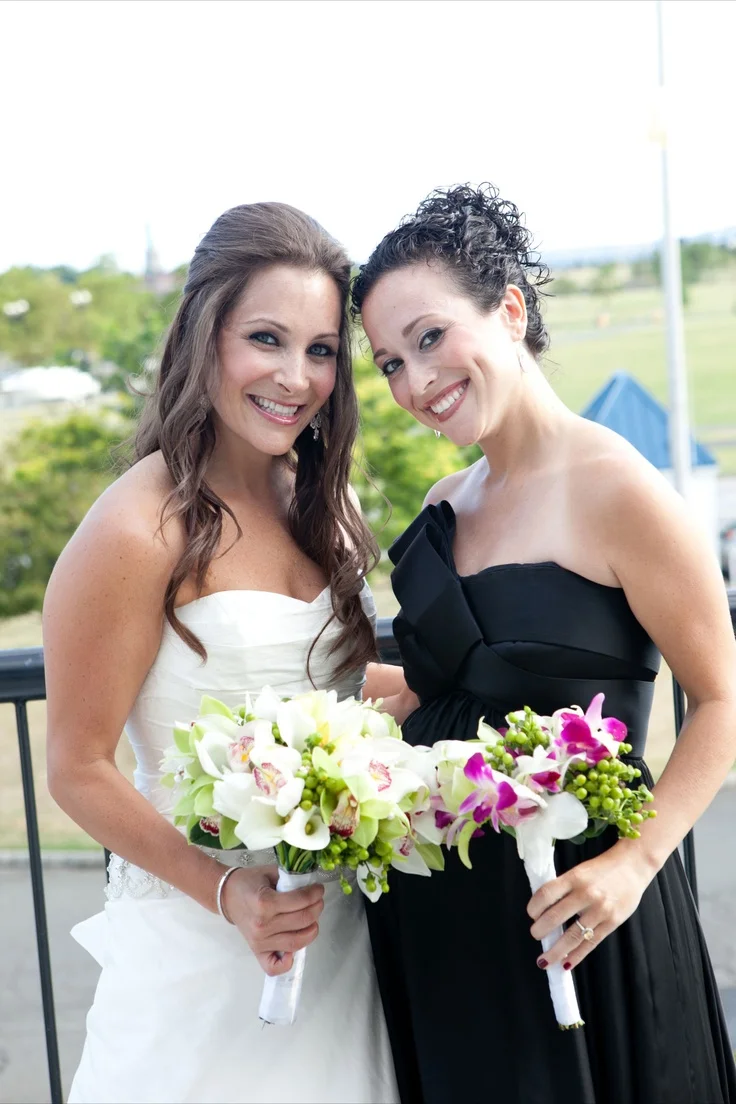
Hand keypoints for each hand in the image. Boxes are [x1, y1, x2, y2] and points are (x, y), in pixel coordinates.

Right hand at [221, 865, 324, 976]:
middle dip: (317, 908)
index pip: (300, 901)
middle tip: (318, 901)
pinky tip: (294, 950)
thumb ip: (290, 879)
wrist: (227, 896)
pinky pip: (275, 967)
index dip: (315, 894)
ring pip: (296, 942)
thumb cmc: (249, 882)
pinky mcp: (257, 952)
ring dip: (311, 931)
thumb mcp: (270, 873)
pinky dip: (288, 962)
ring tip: (313, 920)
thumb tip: (312, 886)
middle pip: (302, 921)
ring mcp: (260, 942)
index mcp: (264, 902)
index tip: (318, 889)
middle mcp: (262, 925)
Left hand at [527, 843, 654, 970]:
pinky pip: (591, 943)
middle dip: (540, 930)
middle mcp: (586, 894)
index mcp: (574, 878)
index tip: (531, 914)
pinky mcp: (612, 923)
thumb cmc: (602, 869)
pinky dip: (577, 955)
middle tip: (535, 935)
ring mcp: (600, 910)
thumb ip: (564, 888)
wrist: (632, 866)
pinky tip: (566, 963)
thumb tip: (544, 909)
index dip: (534, 907)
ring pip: (573, 936)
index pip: (546, 894)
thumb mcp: (579, 871)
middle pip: (555, 917)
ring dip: (556, 951)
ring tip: (544, 961)